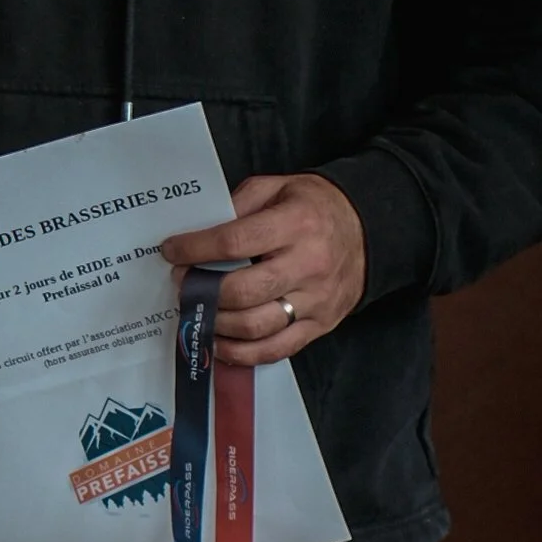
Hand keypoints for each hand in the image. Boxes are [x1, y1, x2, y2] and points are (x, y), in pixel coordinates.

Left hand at [160, 172, 366, 366]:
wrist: (371, 230)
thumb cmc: (314, 207)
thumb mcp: (277, 188)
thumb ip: (238, 205)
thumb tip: (197, 232)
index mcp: (296, 224)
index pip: (235, 241)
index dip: (195, 249)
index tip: (171, 251)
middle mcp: (309, 265)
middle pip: (242, 291)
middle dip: (202, 291)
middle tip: (182, 285)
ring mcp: (316, 300)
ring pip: (256, 327)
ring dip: (216, 324)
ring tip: (197, 312)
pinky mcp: (320, 325)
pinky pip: (276, 349)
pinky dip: (242, 353)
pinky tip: (219, 343)